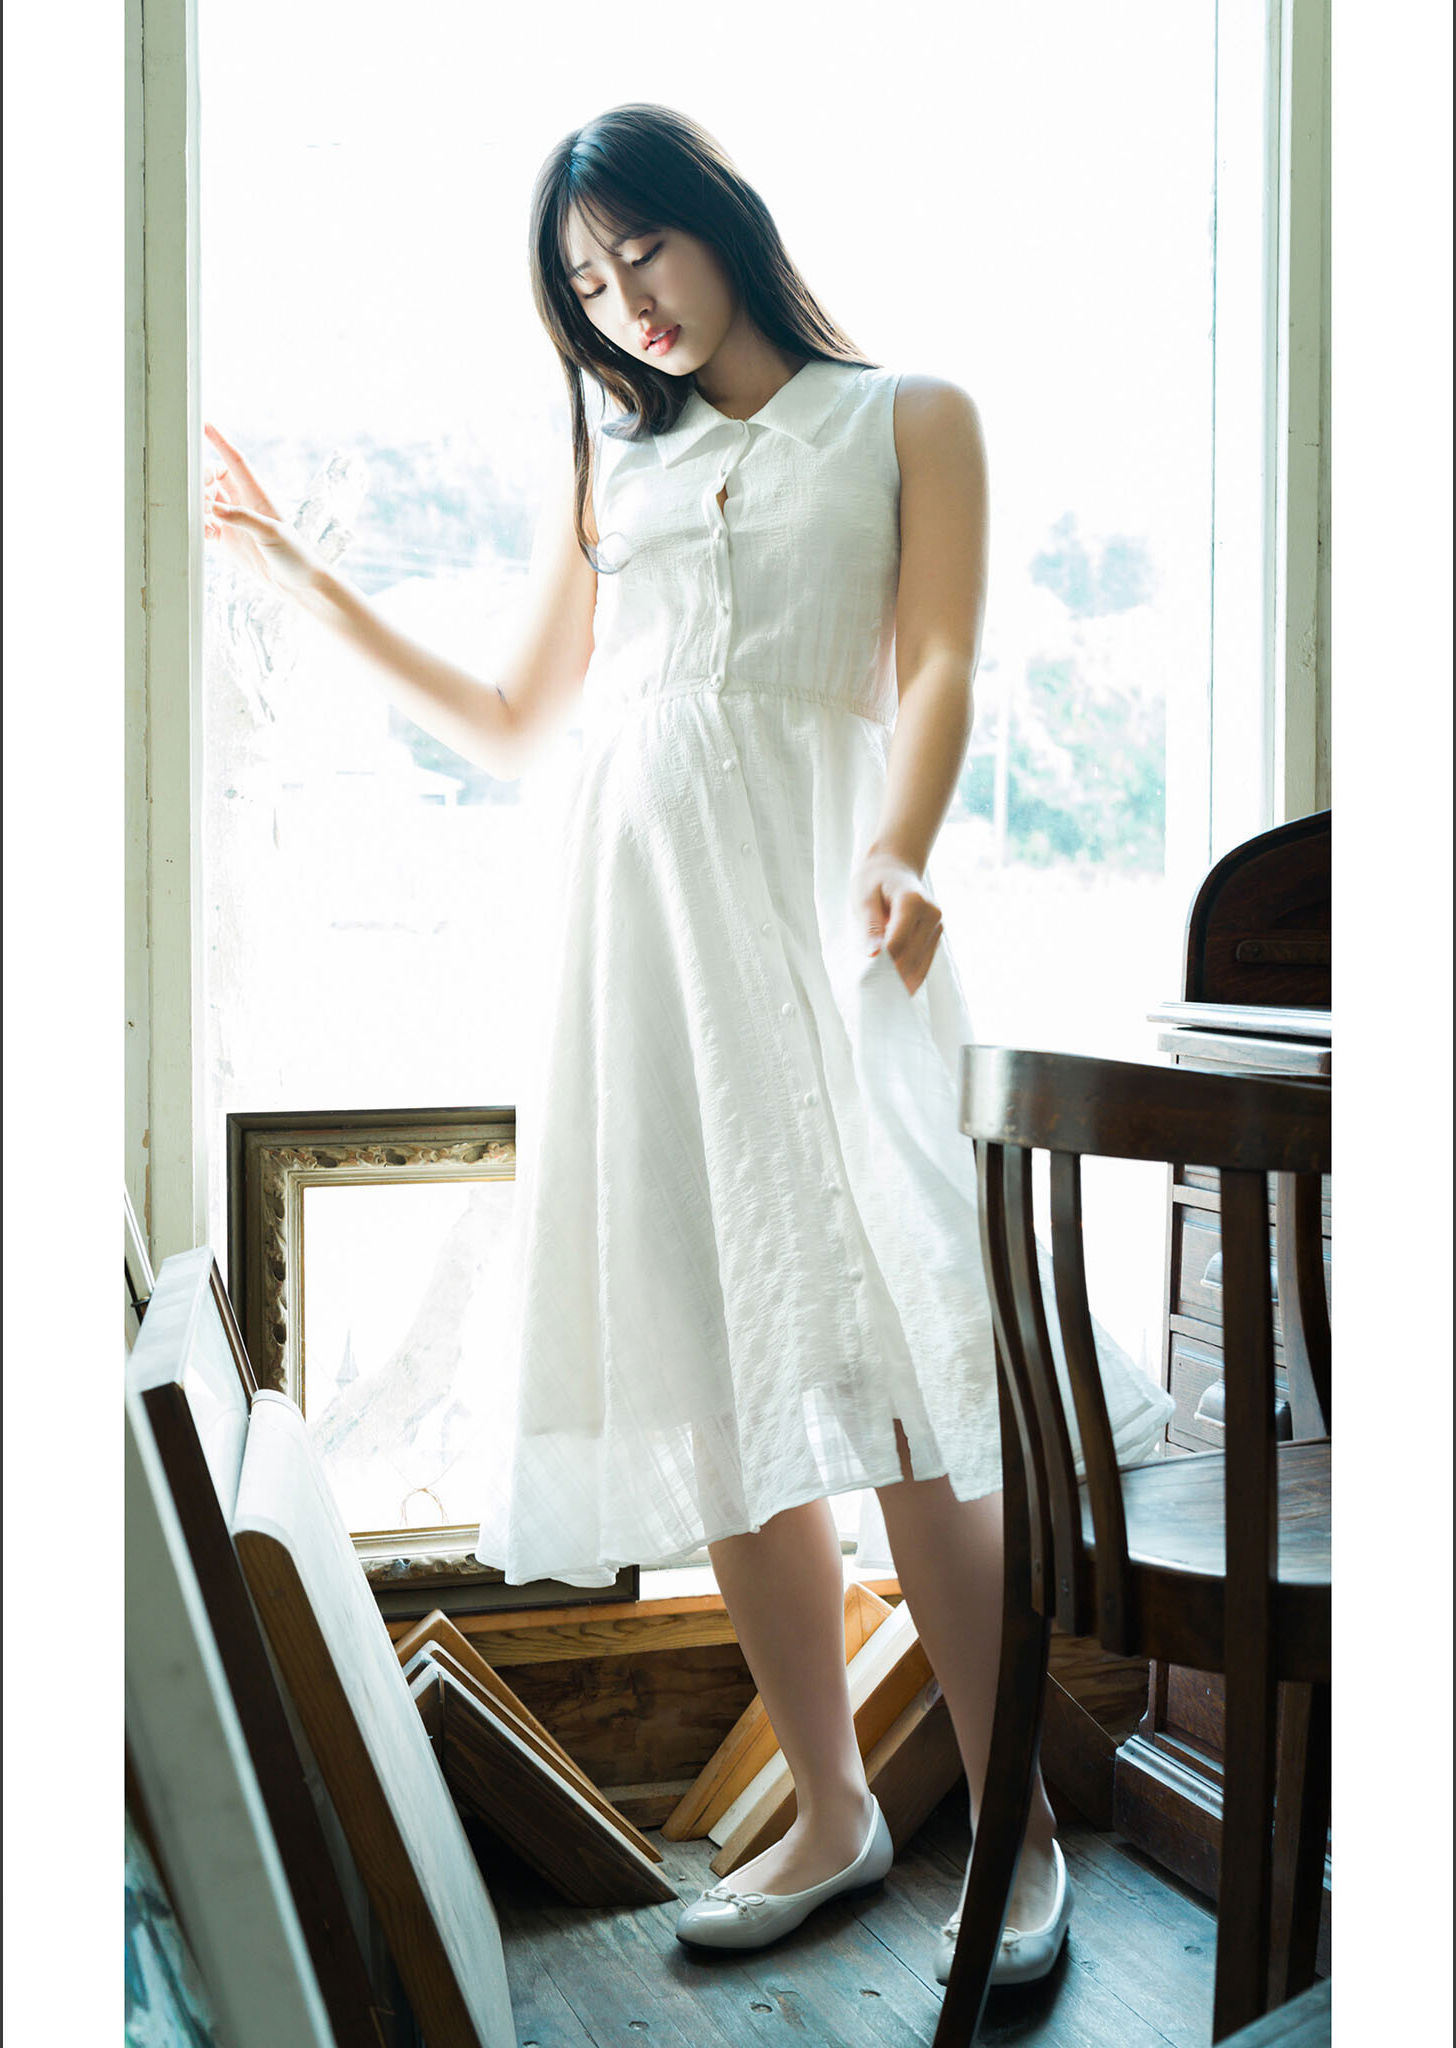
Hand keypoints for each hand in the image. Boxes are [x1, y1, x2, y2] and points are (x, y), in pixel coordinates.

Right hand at [203, 422, 328, 604]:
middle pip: (214, 479)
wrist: (300, 585)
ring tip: (204, 519)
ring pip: (206, 501)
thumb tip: (213, 508)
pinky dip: (199, 526)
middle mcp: (244, 504)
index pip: (235, 461)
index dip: (220, 442)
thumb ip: (242, 518)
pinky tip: (204, 535)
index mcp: (257, 494)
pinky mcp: (229, 540)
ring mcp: (235, 521)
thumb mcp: (271, 533)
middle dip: (201, 481)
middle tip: (199, 497)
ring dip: (198, 505)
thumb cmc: (295, 555)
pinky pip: (205, 525)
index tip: (205, 425)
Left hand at [853, 849, 942, 995]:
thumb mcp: (864, 897)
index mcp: (913, 901)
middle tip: (873, 999)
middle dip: (893, 978)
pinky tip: (899, 992)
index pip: (898, 942)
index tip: (866, 982)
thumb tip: (873, 955)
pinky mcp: (935, 935)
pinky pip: (924, 961)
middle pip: (911, 956)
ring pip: (921, 963)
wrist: (894, 868)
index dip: (883, 964)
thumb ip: (869, 926)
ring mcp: (936, 926)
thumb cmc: (874, 881)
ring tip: (885, 1001)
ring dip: (904, 983)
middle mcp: (931, 914)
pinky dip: (912, 977)